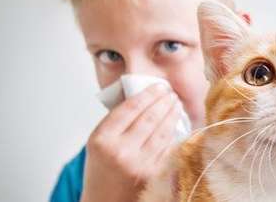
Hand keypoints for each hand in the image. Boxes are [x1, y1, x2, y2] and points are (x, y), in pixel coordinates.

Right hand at [81, 84, 179, 201]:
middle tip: (170, 93)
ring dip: (172, 115)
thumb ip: (117, 120)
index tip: (158, 86)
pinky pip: (167, 147)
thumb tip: (144, 96)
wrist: (103, 200)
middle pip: (149, 118)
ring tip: (176, 104)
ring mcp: (139, 163)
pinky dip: (174, 133)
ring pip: (162, 132)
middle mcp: (120, 151)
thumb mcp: (99, 140)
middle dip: (163, 102)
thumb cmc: (101, 167)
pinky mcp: (153, 173)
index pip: (130, 108)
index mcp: (103, 139)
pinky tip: (176, 123)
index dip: (148, 94)